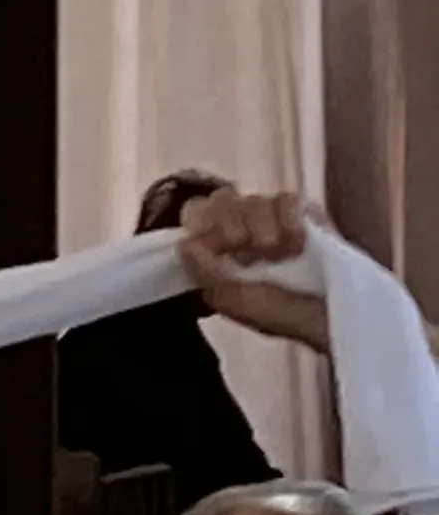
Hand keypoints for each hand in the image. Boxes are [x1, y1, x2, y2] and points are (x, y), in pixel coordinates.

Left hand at [179, 185, 331, 351]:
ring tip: (279, 257)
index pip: (196, 212)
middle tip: (251, 257)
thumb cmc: (279, 314)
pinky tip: (297, 246)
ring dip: (264, 230)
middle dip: (232, 229)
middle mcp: (242, 227)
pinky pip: (286, 199)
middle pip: (221, 199)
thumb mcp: (233, 300)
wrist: (329, 315)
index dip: (204, 225)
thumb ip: (205, 272)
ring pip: (254, 199)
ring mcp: (274, 217)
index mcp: (216, 248)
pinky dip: (288, 221)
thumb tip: (185, 243)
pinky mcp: (305, 212)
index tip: (221, 251)